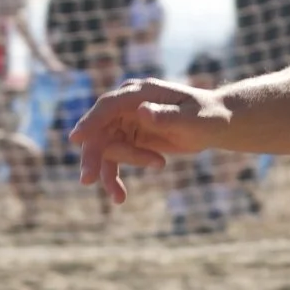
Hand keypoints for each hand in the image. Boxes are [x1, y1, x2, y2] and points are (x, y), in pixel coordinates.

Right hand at [70, 76, 226, 203]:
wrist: (214, 125)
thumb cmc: (207, 117)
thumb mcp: (191, 119)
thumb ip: (166, 116)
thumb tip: (142, 111)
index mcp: (140, 93)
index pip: (108, 106)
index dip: (91, 121)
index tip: (76, 139)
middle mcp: (127, 106)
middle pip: (99, 131)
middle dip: (94, 156)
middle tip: (88, 180)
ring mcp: (125, 123)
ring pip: (105, 150)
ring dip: (108, 173)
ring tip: (118, 197)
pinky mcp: (129, 140)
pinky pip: (114, 160)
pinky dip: (114, 178)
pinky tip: (120, 197)